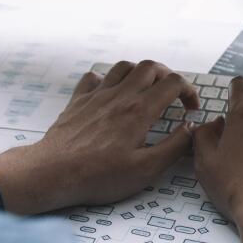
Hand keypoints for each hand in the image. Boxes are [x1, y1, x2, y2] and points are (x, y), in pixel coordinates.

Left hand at [0, 60, 200, 214]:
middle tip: (172, 93)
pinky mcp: (78, 101)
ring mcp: (97, 96)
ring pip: (124, 66)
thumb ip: (174, 147)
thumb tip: (190, 129)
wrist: (53, 173)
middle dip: (168, 75)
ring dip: (140, 72)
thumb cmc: (98, 176)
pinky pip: (93, 77)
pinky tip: (110, 91)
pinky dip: (106, 78)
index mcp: (140, 111)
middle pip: (150, 67)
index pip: (173, 83)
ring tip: (146, 89)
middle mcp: (120, 96)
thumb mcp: (145, 170)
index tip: (190, 108)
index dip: (189, 91)